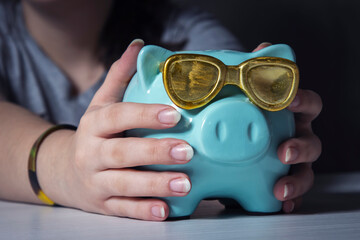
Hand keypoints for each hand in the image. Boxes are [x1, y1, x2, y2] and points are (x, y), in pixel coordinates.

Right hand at [40, 40, 192, 220]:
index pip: (118, 116)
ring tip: (184, 184)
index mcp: (94, 125)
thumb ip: (120, 75)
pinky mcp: (102, 204)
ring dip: (154, 185)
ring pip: (124, 184)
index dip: (144, 115)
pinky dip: (142, 211)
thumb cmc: (94, 134)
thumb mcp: (101, 104)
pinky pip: (122, 209)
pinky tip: (164, 210)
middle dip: (154, 152)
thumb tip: (139, 45)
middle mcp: (91, 153)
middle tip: (187, 151)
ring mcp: (95, 181)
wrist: (63, 170)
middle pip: (122, 153)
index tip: (175, 114)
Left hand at [253, 42, 321, 212]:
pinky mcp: (280, 178)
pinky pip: (291, 192)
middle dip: (301, 147)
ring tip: (281, 189)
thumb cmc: (247, 112)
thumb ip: (255, 72)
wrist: (233, 135)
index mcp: (291, 114)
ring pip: (305, 169)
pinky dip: (289, 199)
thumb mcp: (247, 92)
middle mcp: (296, 135)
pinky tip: (280, 204)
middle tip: (284, 152)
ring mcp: (291, 159)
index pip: (307, 104)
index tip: (289, 102)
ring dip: (296, 179)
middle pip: (312, 141)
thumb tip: (264, 48)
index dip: (302, 101)